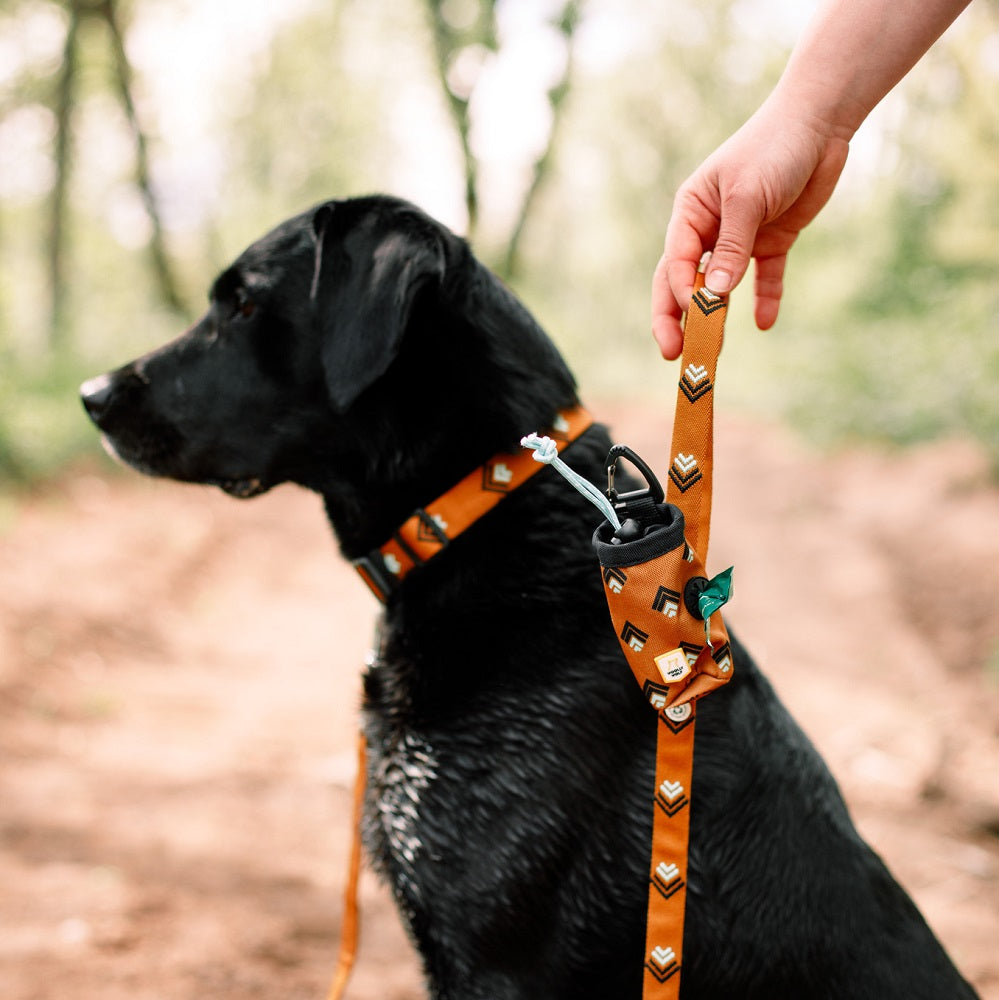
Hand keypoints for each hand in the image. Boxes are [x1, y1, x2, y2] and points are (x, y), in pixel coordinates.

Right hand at [651, 97, 849, 358]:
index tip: (692, 314)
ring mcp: (740, 238)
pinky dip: (764, 300)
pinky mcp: (772, 242)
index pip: (677, 262)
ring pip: (721, 287)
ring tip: (712, 351)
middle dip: (678, 318)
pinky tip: (765, 324)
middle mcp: (709, 229)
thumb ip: (732, 246)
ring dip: (715, 318)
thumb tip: (715, 294)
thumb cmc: (774, 148)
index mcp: (691, 213)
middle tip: (674, 353)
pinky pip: (765, 279)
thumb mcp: (749, 196)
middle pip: (686, 282)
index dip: (680, 292)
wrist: (820, 123)